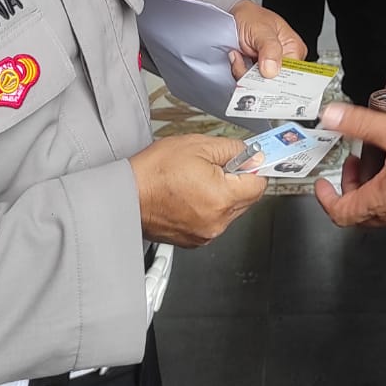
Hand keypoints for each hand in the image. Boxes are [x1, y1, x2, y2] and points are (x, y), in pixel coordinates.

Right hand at [130, 135, 267, 247]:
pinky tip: (189, 194)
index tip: (249, 160)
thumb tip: (253, 154)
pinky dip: (207, 207)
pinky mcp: (193, 240)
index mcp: (222, 198)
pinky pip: (213, 220)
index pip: (259, 184)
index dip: (253, 167)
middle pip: (246, 199)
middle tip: (215, 166)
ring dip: (221, 194)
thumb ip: (233, 149)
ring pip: (230, 210)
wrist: (126, 195)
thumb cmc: (154, 172)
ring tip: (196, 180)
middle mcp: (217, 222)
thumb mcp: (198, 146)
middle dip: (236, 180)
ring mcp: (205, 234)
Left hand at [228, 0, 305, 78]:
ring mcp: (269, 67)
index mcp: (294, 49)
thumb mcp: (261, 28)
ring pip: (260, 85)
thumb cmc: (250, 16)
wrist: (232, 15)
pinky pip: (249, 82)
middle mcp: (284, 60)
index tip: (261, 74)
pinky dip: (239, 72)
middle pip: (275, 83)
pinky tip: (237, 58)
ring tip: (239, 56)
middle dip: (256, 77)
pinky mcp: (256, 72)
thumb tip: (272, 70)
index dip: (276, 80)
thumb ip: (269, 48)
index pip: (292, 75)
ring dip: (244, 73)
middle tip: (244, 61)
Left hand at [313, 103, 385, 228]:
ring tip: (380, 157)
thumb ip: (360, 123)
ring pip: (383, 207)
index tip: (323, 185)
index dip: (326, 198)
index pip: (341, 212)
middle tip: (353, 164)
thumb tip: (332, 116)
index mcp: (382, 200)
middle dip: (351, 186)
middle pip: (361, 211)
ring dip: (373, 184)